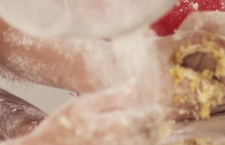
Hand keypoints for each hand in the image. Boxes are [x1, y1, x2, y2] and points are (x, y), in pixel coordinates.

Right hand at [12, 85, 167, 144]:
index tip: (166, 107)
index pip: (148, 117)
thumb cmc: (57, 130)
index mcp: (114, 126)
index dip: (160, 111)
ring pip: (141, 144)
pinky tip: (134, 137)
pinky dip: (136, 141)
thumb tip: (133, 84)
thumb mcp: (80, 106)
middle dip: (159, 127)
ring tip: (153, 131)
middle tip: (167, 119)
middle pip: (151, 136)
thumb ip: (109, 97)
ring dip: (151, 137)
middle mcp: (119, 143)